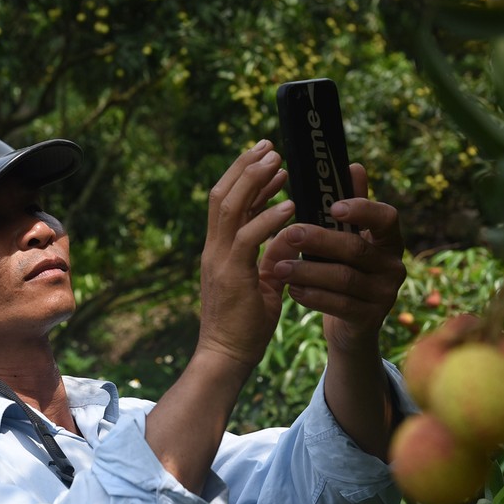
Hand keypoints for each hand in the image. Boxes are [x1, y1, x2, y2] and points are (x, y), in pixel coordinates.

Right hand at [197, 140, 294, 369]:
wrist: (226, 357)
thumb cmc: (244, 325)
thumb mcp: (261, 282)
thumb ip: (270, 256)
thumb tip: (290, 235)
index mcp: (218, 249)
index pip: (226, 201)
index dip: (245, 177)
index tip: (268, 158)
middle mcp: (213, 248)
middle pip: (223, 194)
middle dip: (246, 167)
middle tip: (271, 146)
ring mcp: (219, 259)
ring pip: (230, 207)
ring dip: (256, 182)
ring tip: (280, 163)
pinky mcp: (231, 274)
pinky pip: (248, 237)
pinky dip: (269, 218)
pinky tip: (291, 206)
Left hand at [268, 164, 405, 353]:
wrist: (351, 324)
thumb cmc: (344, 269)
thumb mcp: (348, 238)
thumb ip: (352, 206)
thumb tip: (353, 166)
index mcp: (389, 240)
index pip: (387, 217)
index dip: (363, 209)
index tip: (334, 206)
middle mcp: (393, 265)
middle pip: (356, 248)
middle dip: (320, 239)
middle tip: (289, 232)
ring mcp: (384, 294)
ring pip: (343, 278)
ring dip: (307, 270)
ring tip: (278, 266)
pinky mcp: (369, 319)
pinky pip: (338, 305)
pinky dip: (312, 295)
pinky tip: (290, 290)